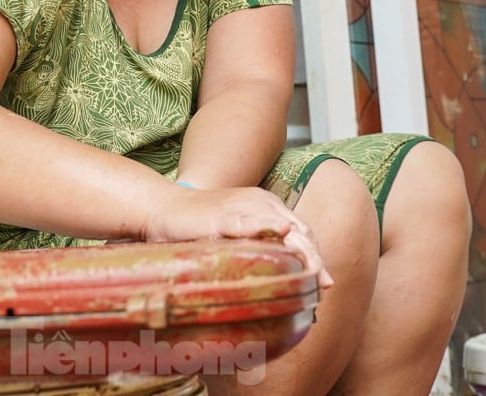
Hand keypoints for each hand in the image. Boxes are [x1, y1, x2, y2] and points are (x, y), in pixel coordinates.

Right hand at [143, 185, 332, 286]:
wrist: (161, 208)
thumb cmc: (196, 226)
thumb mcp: (234, 238)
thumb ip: (256, 251)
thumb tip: (277, 282)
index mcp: (265, 207)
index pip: (301, 232)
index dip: (314, 255)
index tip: (324, 282)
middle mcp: (259, 202)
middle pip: (297, 230)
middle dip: (312, 256)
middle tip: (322, 283)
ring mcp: (240, 207)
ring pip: (280, 225)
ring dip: (299, 247)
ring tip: (312, 269)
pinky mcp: (221, 216)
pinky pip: (247, 220)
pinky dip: (265, 224)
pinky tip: (280, 230)